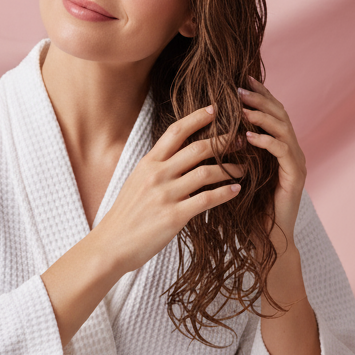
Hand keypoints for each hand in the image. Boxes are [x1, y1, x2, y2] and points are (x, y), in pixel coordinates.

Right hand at [94, 104, 245, 272]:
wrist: (111, 245)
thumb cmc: (126, 215)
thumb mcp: (136, 181)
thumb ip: (157, 167)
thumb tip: (178, 155)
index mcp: (148, 163)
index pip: (176, 131)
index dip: (197, 117)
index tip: (215, 109)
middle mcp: (157, 174)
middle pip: (197, 148)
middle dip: (224, 142)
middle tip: (242, 141)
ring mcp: (166, 195)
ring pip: (207, 173)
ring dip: (230, 169)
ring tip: (244, 169)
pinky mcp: (174, 216)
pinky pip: (207, 199)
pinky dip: (225, 193)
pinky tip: (236, 190)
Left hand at [237, 75, 306, 248]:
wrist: (263, 237)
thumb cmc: (246, 206)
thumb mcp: (236, 170)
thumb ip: (232, 148)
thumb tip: (209, 125)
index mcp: (278, 146)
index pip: (270, 112)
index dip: (258, 95)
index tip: (239, 79)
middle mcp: (291, 150)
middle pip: (280, 114)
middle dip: (259, 99)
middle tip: (239, 87)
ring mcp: (296, 163)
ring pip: (283, 129)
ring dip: (261, 116)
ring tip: (243, 107)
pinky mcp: (295, 177)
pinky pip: (282, 152)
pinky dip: (266, 141)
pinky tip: (249, 136)